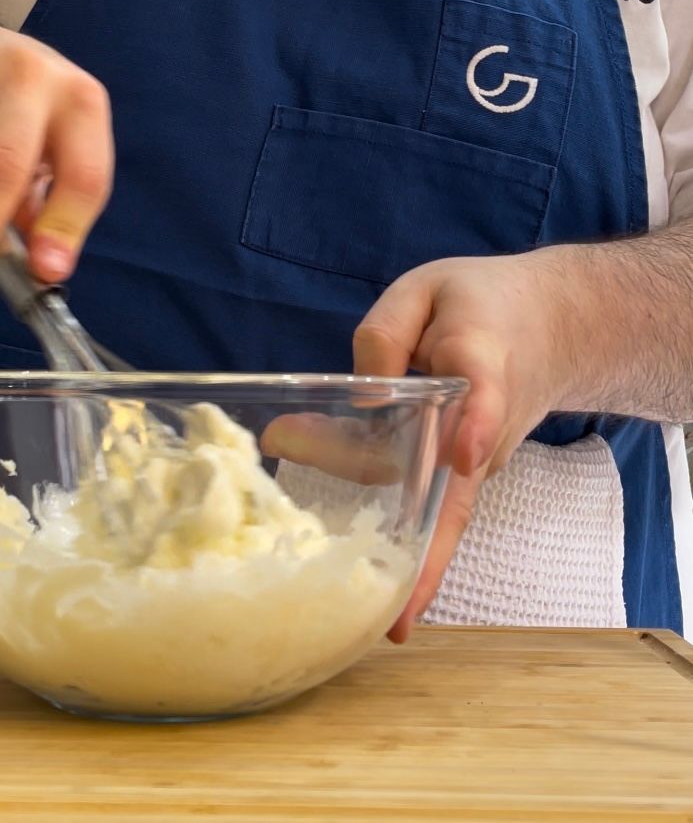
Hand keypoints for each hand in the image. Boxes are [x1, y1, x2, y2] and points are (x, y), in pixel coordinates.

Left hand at [353, 252, 566, 641]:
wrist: (551, 326)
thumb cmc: (477, 305)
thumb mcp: (425, 289)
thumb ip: (386, 332)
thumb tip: (359, 400)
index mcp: (480, 360)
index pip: (483, 392)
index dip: (474, 422)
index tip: (463, 454)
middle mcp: (484, 425)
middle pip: (459, 493)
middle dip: (425, 553)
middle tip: (386, 613)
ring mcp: (480, 457)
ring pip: (445, 516)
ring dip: (412, 565)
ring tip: (372, 620)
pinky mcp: (468, 472)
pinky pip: (438, 513)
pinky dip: (410, 549)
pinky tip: (376, 587)